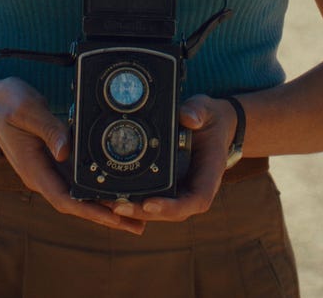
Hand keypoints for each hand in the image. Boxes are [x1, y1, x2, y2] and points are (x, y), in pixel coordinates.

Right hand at [0, 77, 146, 234]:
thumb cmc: (8, 104)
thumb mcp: (28, 111)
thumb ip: (48, 129)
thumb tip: (66, 151)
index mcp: (34, 169)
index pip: (65, 199)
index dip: (91, 211)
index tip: (115, 219)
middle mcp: (42, 175)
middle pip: (77, 204)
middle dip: (107, 216)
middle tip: (139, 225)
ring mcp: (48, 169)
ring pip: (80, 193)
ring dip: (106, 205)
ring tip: (136, 214)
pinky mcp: (54, 159)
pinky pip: (78, 178)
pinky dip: (97, 185)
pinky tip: (116, 187)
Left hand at [110, 94, 237, 223]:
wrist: (211, 124)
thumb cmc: (209, 119)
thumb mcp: (205, 109)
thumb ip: (197, 112)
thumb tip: (188, 118)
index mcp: (210, 173)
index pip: (197, 200)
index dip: (174, 207)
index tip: (150, 204)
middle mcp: (196, 186)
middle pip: (173, 211)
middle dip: (145, 212)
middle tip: (119, 207)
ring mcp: (182, 188)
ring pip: (161, 209)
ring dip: (137, 210)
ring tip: (111, 204)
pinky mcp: (170, 185)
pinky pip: (154, 197)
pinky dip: (136, 200)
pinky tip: (115, 197)